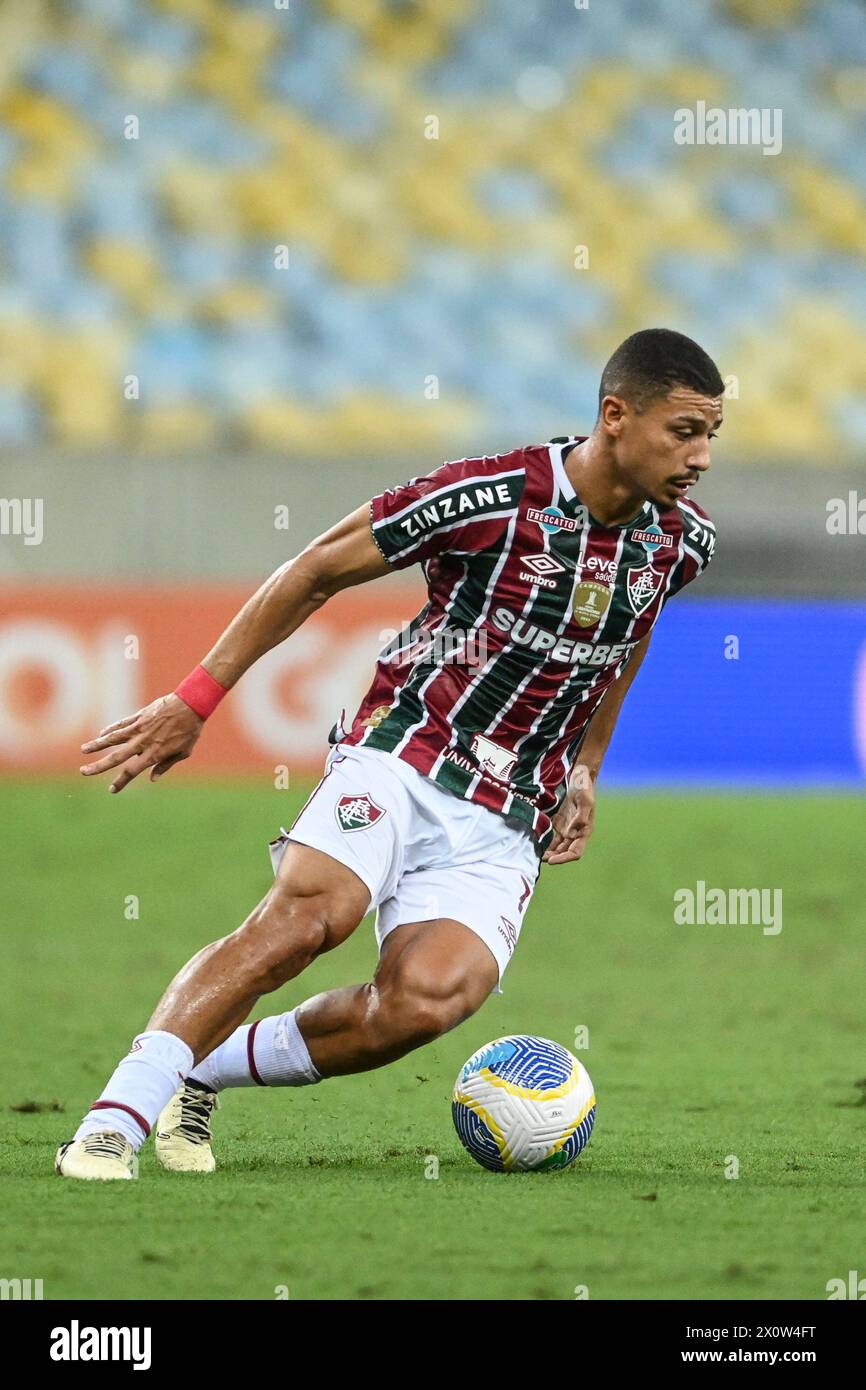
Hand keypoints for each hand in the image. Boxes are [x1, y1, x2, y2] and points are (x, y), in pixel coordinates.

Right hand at [80, 694, 204, 792]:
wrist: (191, 704)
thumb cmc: (190, 730)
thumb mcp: (183, 752)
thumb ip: (166, 765)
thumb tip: (152, 778)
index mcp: (154, 754)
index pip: (132, 771)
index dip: (121, 782)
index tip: (112, 790)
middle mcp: (143, 742)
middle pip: (116, 757)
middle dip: (98, 766)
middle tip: (84, 772)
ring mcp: (139, 728)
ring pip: (113, 738)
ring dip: (97, 744)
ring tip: (84, 750)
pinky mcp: (139, 716)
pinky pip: (122, 724)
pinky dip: (110, 729)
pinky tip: (101, 733)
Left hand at [542, 764, 595, 865]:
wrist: (579, 778)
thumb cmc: (585, 788)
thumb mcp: (585, 800)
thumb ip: (580, 817)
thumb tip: (571, 833)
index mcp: (585, 831)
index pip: (576, 852)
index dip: (564, 858)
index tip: (552, 860)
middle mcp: (576, 833)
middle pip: (565, 852)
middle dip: (554, 857)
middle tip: (540, 859)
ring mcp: (567, 829)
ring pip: (558, 847)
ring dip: (549, 853)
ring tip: (536, 855)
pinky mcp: (559, 823)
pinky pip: (552, 838)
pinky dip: (546, 844)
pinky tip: (536, 845)